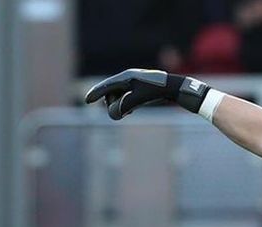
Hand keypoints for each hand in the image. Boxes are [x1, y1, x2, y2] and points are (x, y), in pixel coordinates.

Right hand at [84, 69, 211, 120]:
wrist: (174, 88)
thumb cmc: (156, 92)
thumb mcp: (137, 100)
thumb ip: (122, 107)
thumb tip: (113, 114)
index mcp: (126, 77)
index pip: (107, 86)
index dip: (96, 93)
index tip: (86, 100)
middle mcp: (128, 78)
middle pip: (111, 94)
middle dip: (114, 105)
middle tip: (125, 113)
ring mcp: (133, 84)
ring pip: (118, 97)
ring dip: (120, 107)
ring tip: (129, 112)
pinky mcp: (138, 89)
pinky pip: (125, 98)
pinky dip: (125, 106)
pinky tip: (129, 112)